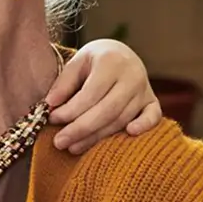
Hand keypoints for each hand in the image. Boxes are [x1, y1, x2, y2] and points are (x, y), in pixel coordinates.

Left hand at [48, 40, 161, 154]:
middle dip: (81, 129)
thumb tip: (49, 105)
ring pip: (121, 119)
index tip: (52, 119)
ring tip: (73, 147)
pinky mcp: (152, 101)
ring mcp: (144, 89)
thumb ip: (63, 83)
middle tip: (59, 142)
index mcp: (111, 61)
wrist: (120, 54)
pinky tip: (129, 133)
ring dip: (97, 136)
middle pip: (107, 110)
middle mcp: (132, 75)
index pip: (91, 93)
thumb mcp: (77, 63)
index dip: (71, 110)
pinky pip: (153, 116)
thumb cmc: (94, 61)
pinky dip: (144, 125)